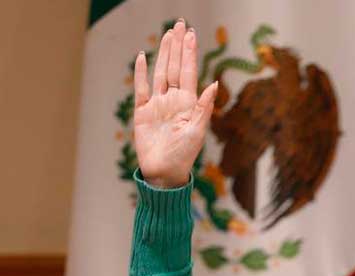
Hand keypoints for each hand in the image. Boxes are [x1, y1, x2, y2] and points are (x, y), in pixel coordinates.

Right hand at [132, 18, 219, 188]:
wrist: (164, 172)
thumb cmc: (184, 155)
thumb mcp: (197, 131)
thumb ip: (204, 106)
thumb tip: (214, 83)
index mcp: (188, 103)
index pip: (188, 72)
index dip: (189, 53)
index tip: (191, 34)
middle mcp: (173, 99)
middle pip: (174, 66)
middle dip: (178, 46)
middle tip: (180, 24)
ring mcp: (157, 104)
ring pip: (160, 72)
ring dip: (163, 53)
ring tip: (168, 34)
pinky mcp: (142, 111)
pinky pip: (141, 88)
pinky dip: (141, 72)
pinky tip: (142, 56)